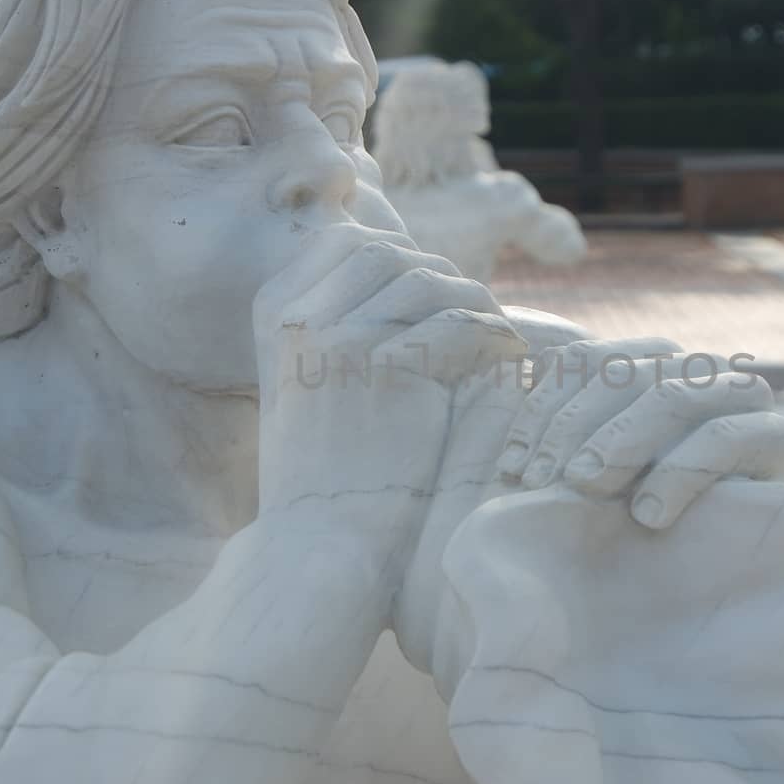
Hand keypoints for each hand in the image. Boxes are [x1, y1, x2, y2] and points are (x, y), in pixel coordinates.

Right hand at [253, 223, 526, 566]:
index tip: (428, 286)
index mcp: (274, 311)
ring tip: (497, 335)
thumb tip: (402, 271)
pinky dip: (494, 335)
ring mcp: (342, 334)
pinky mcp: (390, 365)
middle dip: (438, 274)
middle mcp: (300, 312)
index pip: (344, 239)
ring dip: (475, 302)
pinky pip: (460, 321)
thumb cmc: (322, 472)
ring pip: (430, 280)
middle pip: (390, 252)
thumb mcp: (304, 381)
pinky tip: (509, 357)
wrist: (318, 544)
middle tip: (473, 311)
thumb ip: (333, 324)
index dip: (397, 253)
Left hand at [495, 340, 783, 527]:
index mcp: (644, 366)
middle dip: (572, 428)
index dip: (540, 410)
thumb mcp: (595, 482)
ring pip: (673, 395)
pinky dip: (679, 472)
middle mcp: (692, 369)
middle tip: (538, 483)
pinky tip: (646, 516)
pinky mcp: (779, 437)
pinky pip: (727, 437)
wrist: (742, 556)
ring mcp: (739, 396)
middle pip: (624, 373)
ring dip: (621, 441)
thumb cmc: (645, 520)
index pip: (584, 361)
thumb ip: (558, 451)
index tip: (511, 469)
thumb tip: (499, 452)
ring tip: (583, 489)